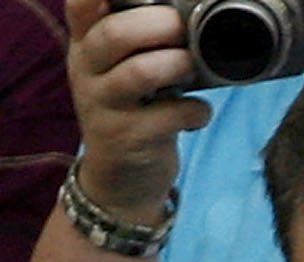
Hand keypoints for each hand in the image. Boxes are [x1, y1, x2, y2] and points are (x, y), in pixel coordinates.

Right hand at [66, 0, 210, 224]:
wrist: (120, 178)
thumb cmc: (131, 110)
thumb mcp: (118, 71)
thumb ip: (136, 41)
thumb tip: (183, 14)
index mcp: (85, 45)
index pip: (79, 6)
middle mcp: (87, 71)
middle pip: (114, 34)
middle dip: (157, 23)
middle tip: (182, 27)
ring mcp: (104, 106)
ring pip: (140, 73)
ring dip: (177, 65)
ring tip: (192, 67)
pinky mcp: (128, 138)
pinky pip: (170, 116)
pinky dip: (196, 111)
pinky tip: (199, 113)